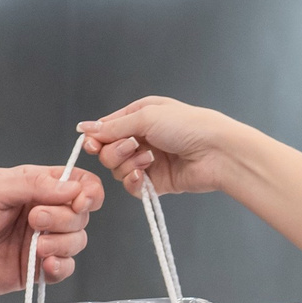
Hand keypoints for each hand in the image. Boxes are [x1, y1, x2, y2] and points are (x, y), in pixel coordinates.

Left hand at [0, 164, 103, 302]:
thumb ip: (32, 185)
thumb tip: (72, 186)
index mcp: (32, 186)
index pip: (77, 182)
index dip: (87, 190)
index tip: (79, 199)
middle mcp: (40, 212)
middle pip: (80, 213)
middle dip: (65, 217)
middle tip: (35, 219)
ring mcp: (38, 241)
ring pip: (76, 240)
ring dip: (64, 242)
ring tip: (36, 246)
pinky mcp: (33, 269)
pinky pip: (64, 269)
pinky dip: (62, 266)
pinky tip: (45, 263)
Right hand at [73, 96, 253, 198]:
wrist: (216, 152)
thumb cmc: (188, 126)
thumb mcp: (146, 117)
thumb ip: (113, 126)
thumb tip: (85, 128)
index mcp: (140, 116)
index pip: (106, 129)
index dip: (96, 138)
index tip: (91, 145)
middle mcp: (142, 138)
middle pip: (107, 151)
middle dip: (115, 152)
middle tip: (133, 147)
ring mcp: (148, 161)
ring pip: (117, 169)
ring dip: (128, 165)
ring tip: (149, 160)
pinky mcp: (155, 182)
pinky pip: (131, 187)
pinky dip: (135, 183)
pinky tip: (146, 176)